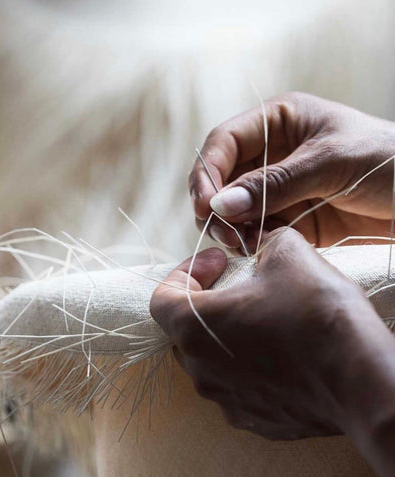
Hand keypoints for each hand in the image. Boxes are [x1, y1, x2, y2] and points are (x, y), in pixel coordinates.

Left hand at [150, 228, 394, 476]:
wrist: (362, 377)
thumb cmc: (316, 312)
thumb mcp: (287, 253)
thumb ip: (262, 240)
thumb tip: (259, 240)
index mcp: (194, 327)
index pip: (161, 297)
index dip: (185, 272)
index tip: (218, 262)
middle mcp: (201, 369)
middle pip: (184, 329)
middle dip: (205, 302)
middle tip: (236, 284)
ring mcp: (225, 399)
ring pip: (210, 359)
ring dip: (226, 334)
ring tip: (260, 316)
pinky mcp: (253, 419)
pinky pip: (237, 384)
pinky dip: (246, 364)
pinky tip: (278, 351)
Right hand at [189, 92, 394, 250]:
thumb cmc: (388, 160)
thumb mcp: (330, 162)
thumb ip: (274, 183)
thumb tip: (221, 204)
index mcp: (278, 122)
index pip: (224, 142)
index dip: (207, 172)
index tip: (206, 205)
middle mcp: (272, 154)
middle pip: (222, 178)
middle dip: (216, 205)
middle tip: (224, 233)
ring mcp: (280, 189)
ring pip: (235, 209)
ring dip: (232, 227)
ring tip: (244, 244)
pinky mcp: (290, 219)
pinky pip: (257, 230)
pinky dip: (252, 241)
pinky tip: (259, 248)